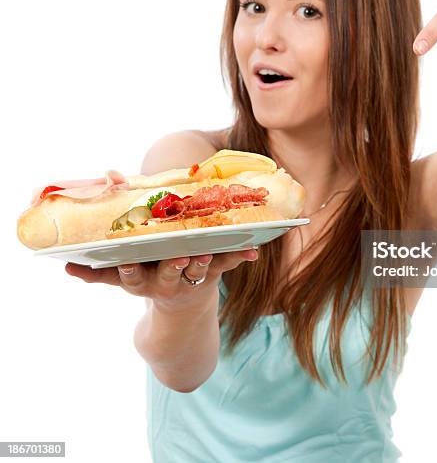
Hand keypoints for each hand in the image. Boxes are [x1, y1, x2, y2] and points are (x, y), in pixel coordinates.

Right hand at [65, 249, 257, 311]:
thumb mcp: (123, 272)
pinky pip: (227, 262)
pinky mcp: (212, 272)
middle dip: (171, 266)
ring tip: (208, 253)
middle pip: (167, 275)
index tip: (128, 261)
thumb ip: (102, 257)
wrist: (182, 309)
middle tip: (178, 256)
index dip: (129, 269)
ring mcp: (191, 278)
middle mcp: (165, 282)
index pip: (130, 276)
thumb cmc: (146, 277)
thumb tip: (82, 229)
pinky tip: (252, 250)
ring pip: (197, 270)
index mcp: (141, 280)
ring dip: (203, 262)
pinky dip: (239, 256)